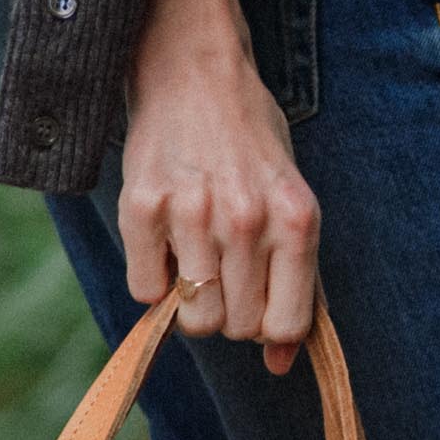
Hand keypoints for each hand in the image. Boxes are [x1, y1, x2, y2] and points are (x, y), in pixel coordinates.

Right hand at [119, 0, 317, 375]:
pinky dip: (153, 281)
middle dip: (230, 312)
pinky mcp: (141, 206)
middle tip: (224, 269)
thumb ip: (298, 284)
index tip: (259, 302)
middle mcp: (247, 217)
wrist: (194, 73)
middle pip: (237, 327)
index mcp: (296, 218)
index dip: (269, 327)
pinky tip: (165, 241)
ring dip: (192, 301)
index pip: (286, 324)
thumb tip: (283, 366)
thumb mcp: (291, 204)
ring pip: (193, 317)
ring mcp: (192, 211)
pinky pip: (146, 292)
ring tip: (195, 257)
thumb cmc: (250, 146)